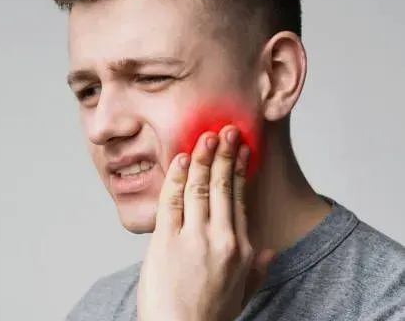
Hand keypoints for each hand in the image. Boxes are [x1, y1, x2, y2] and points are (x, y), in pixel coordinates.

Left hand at [137, 126, 273, 320]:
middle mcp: (221, 239)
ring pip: (200, 188)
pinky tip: (183, 159)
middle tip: (226, 131)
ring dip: (204, 158)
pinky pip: (173, 200)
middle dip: (225, 155)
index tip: (241, 151)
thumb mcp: (242, 294)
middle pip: (224, 187)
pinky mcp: (166, 241)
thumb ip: (257, 270)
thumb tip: (268, 251)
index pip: (240, 200)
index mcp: (240, 250)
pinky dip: (178, 177)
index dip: (240, 171)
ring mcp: (193, 238)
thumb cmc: (208, 315)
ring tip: (207, 136)